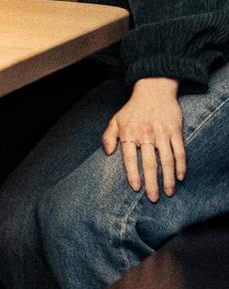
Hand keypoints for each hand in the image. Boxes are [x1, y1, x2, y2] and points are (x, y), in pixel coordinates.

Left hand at [103, 77, 186, 201]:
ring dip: (168, 178)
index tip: (136, 188)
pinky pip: (180, 151)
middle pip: (150, 163)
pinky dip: (181, 165)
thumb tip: (106, 153)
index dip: (133, 174)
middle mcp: (145, 134)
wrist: (154, 90)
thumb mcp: (115, 120)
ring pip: (167, 160)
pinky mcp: (175, 131)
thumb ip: (108, 136)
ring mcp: (162, 133)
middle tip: (154, 198)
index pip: (129, 157)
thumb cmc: (132, 109)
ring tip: (169, 192)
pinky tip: (180, 177)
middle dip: (152, 183)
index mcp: (129, 132)